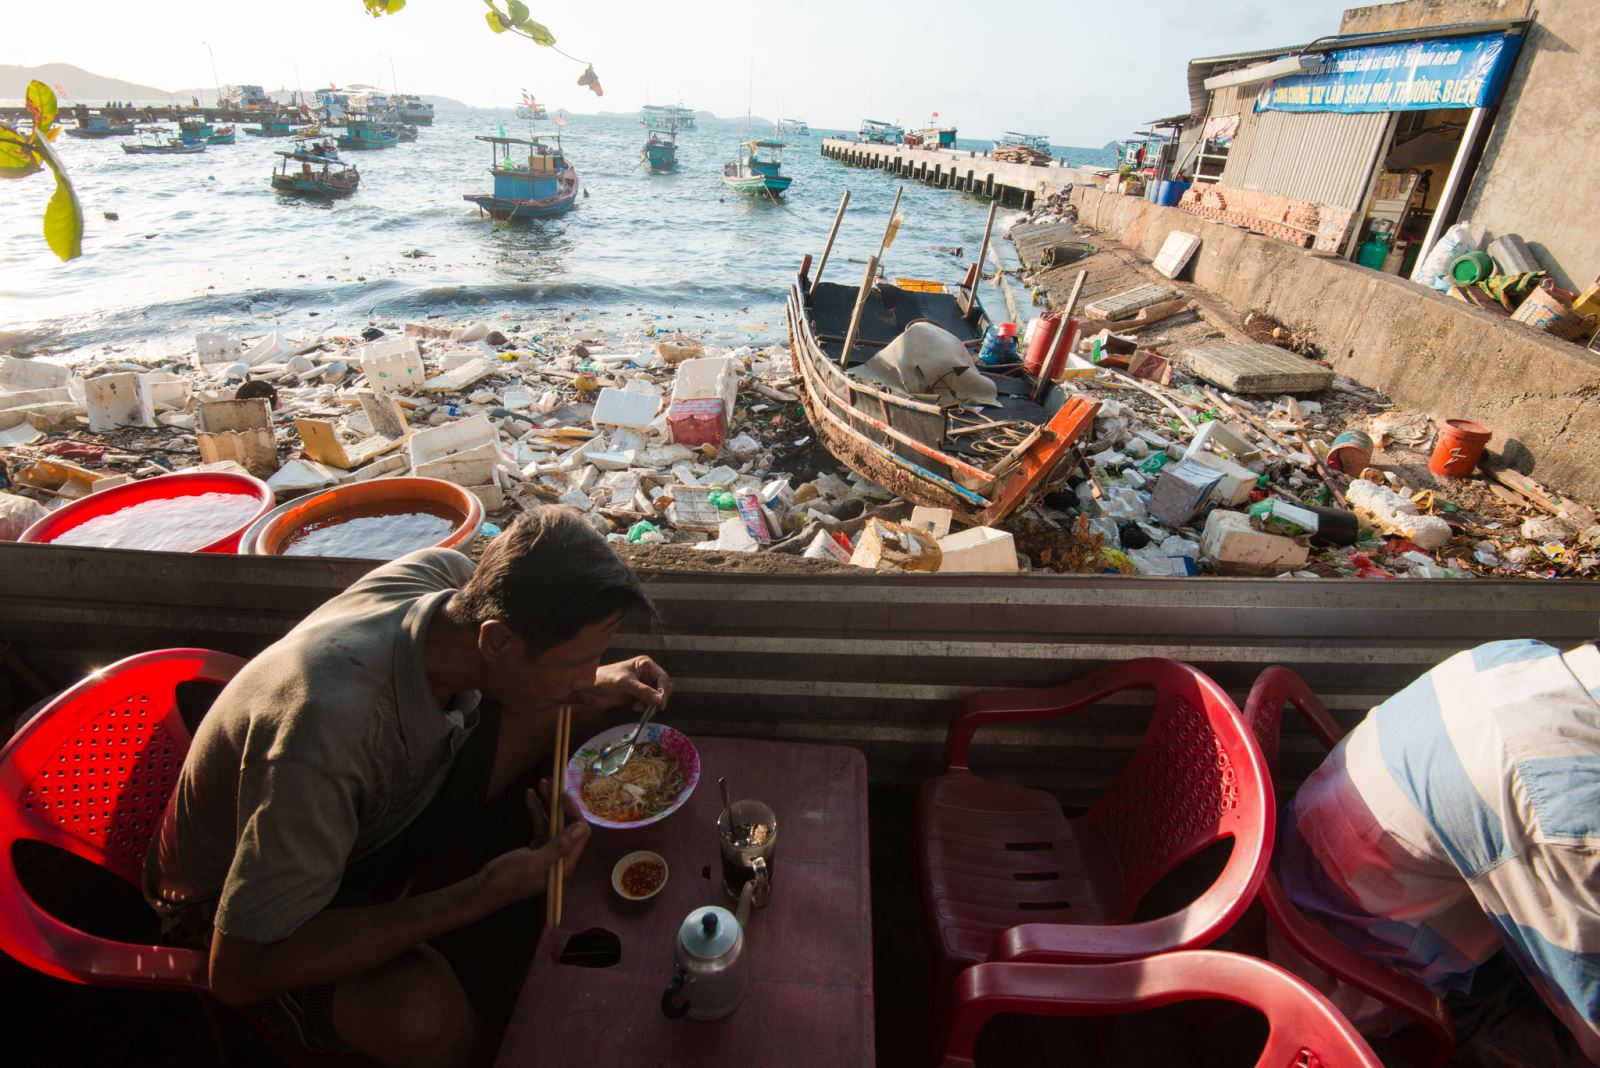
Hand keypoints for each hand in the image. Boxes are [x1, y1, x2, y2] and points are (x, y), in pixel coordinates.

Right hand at [476, 780, 589, 909]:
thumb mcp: (535, 863)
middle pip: (567, 823)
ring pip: (554, 821)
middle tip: (551, 782)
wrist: (486, 888)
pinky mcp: (536, 846)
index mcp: (566, 863)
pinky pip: (541, 824)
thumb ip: (558, 846)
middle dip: (560, 803)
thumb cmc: (510, 879)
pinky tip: (530, 795)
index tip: (561, 795)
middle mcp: (561, 856)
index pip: (579, 832)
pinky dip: (536, 810)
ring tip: (541, 782)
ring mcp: (548, 850)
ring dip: (548, 802)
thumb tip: (581, 828)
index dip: (573, 811)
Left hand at [569, 656, 672, 712]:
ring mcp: (642, 684)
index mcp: (645, 664)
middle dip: (659, 698)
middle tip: (655, 709)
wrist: (589, 690)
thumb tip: (660, 700)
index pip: (662, 678)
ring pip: (656, 696)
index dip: (663, 691)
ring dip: (652, 704)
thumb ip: (642, 691)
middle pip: (662, 687)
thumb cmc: (604, 679)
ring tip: (640, 708)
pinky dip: (645, 707)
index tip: (661, 703)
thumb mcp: (624, 683)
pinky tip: (635, 708)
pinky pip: (648, 702)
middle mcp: (646, 673)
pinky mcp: (637, 695)